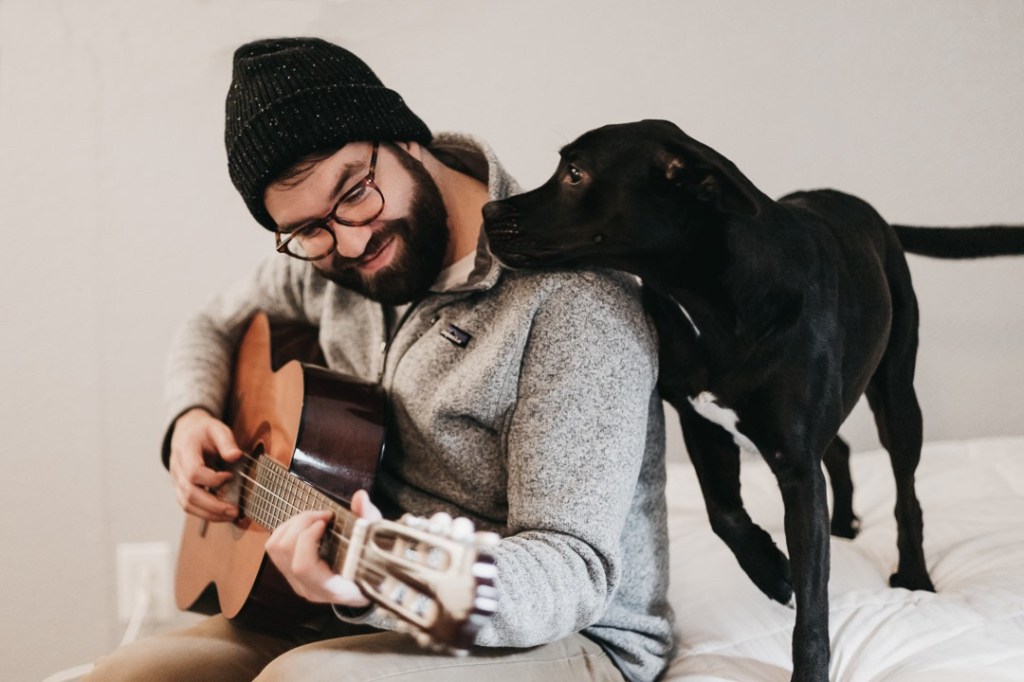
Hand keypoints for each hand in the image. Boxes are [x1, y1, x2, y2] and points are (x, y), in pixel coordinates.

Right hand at [168, 407, 242, 520]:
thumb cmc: (204, 431)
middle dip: (213, 506)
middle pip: (189, 493)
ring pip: (186, 504)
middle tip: (235, 510)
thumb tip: (236, 456)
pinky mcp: (180, 488)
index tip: (230, 477)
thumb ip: (227, 442)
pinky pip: (188, 505)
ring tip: (230, 515)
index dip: (213, 479)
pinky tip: (221, 514)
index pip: (193, 472)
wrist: (187, 432)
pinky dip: (204, 513)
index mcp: (185, 450)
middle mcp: (177, 468)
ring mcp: (176, 480)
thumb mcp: (218, 429)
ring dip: (209, 514)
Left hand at [265, 490, 381, 606]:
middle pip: (285, 552)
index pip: (303, 567)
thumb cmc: (378, 563)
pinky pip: (274, 549)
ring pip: (275, 549)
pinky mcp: (292, 575)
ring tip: (315, 518)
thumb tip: (360, 497)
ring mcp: (298, 583)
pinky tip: (307, 526)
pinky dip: (287, 530)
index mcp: (334, 589)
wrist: (375, 584)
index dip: (308, 539)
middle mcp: (311, 589)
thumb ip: (369, 519)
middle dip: (301, 523)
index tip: (326, 522)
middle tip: (323, 515)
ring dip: (292, 525)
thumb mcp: (379, 542)